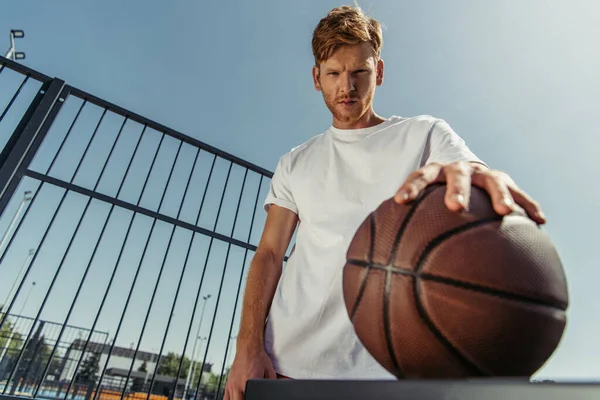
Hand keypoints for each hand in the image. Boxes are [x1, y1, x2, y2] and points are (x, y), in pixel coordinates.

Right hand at [224, 347, 276, 399]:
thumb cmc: (258, 357)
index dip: (254, 398)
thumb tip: (279, 387)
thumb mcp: (270, 371)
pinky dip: (231, 399)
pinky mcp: (228, 383)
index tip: (256, 397)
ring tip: (242, 397)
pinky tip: (236, 398)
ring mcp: (231, 384)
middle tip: (250, 397)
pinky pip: (226, 397)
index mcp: (249, 382)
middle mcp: (238, 384)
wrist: (249, 347)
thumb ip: (272, 382)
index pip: (250, 397)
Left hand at [393, 161, 545, 223]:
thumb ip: (402, 225)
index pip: (419, 176)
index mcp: (434, 172)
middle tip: (455, 207)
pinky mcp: (505, 183)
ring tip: (504, 212)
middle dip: (456, 189)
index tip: (400, 202)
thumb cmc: (435, 201)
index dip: (410, 187)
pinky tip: (540, 222)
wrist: (465, 177)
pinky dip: (528, 205)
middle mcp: (459, 170)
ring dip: (498, 194)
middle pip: (457, 175)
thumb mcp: (419, 208)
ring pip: (493, 181)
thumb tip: (378, 258)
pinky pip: (520, 194)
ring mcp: (484, 175)